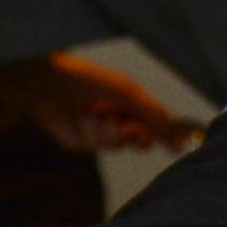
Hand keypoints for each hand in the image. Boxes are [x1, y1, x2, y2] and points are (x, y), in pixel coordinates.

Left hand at [0, 53, 200, 162]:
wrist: (45, 81)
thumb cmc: (86, 79)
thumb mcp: (126, 91)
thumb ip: (151, 111)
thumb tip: (172, 128)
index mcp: (129, 103)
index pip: (155, 124)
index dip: (168, 136)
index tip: (181, 146)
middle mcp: (115, 118)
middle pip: (140, 141)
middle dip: (137, 135)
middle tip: (130, 126)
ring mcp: (97, 131)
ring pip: (117, 145)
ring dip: (107, 130)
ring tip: (95, 114)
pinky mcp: (78, 142)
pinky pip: (93, 147)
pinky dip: (89, 133)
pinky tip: (80, 119)